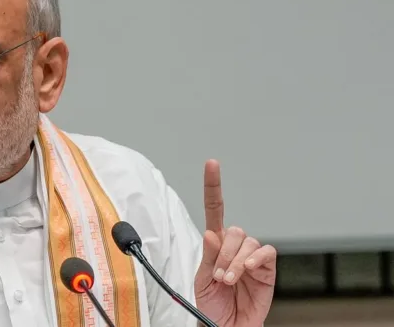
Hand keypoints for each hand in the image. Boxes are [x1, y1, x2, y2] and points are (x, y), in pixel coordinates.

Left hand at [194, 160, 276, 326]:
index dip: (214, 186)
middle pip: (234, 230)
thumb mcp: (202, 280)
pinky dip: (255, 260)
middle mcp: (235, 247)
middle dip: (224, 253)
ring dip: (236, 262)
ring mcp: (252, 257)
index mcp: (215, 245)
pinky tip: (247, 271)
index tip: (212, 164)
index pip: (215, 210)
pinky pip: (266, 253)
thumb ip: (209, 257)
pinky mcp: (267, 269)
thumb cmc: (212, 305)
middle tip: (218, 276)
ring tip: (228, 281)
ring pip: (248, 242)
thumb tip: (212, 234)